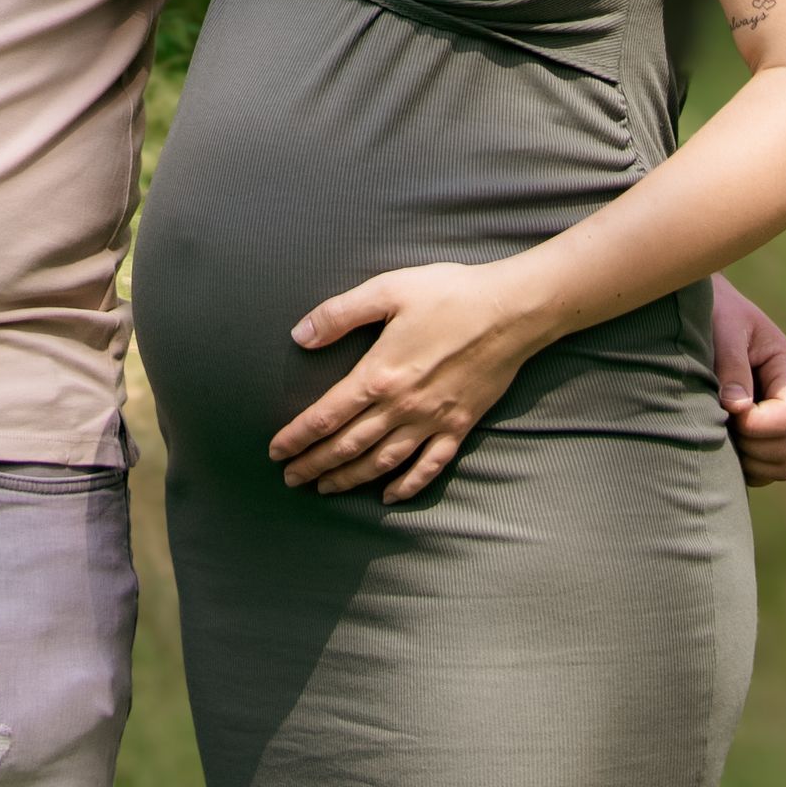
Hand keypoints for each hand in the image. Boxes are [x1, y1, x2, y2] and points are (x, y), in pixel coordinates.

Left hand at [271, 262, 533, 502]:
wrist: (510, 310)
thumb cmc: (448, 294)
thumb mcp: (387, 290)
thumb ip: (339, 314)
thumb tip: (299, 335)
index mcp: (378, 375)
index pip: (326, 417)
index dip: (297, 437)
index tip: (276, 452)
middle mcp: (402, 407)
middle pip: (348, 446)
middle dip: (315, 465)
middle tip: (291, 479)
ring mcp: (432, 420)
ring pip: (383, 462)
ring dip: (350, 478)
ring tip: (326, 488)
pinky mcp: (460, 426)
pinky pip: (429, 466)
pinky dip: (407, 485)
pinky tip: (389, 495)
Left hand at [713, 275, 785, 485]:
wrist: (704, 310)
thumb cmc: (714, 310)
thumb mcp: (724, 326)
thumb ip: (732, 364)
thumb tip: (736, 408)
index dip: (757, 425)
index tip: (727, 410)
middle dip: (753, 445)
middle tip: (720, 422)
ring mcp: (778, 419)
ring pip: (784, 465)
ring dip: (751, 460)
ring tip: (720, 432)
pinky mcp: (760, 434)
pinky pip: (765, 470)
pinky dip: (745, 467)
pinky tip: (718, 440)